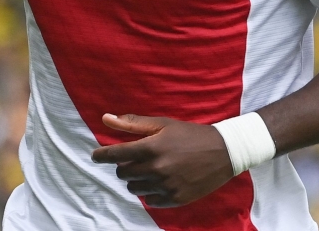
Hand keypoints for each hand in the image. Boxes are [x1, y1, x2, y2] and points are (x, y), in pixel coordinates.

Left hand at [92, 113, 233, 207]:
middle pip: (122, 173)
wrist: (223, 152)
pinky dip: (149, 191)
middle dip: (123, 165)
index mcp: (151, 148)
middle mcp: (157, 169)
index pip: (116, 155)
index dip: (102, 155)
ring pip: (134, 188)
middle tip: (134, 158)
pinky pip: (149, 200)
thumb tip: (105, 119)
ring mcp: (166, 186)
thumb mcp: (162, 124)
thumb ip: (132, 124)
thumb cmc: (189, 134)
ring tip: (148, 169)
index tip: (95, 156)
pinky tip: (159, 181)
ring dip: (135, 179)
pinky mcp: (175, 199)